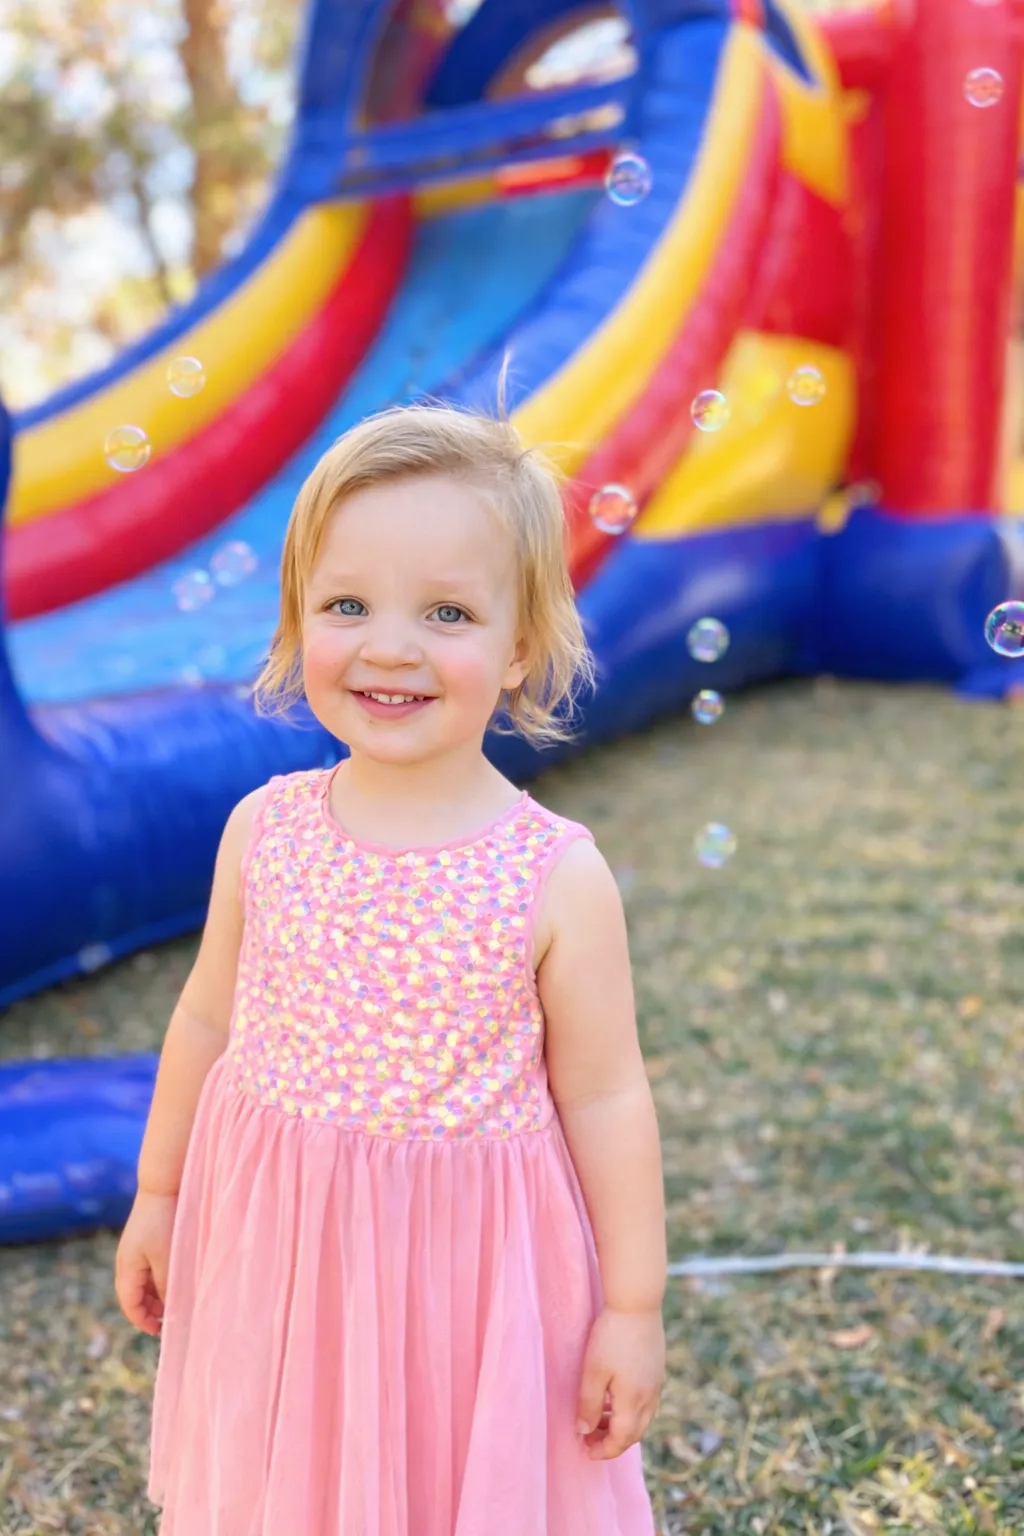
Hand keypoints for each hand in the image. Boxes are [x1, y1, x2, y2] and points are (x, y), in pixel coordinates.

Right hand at [114, 1189, 177, 1336]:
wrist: (162, 1185)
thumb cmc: (164, 1222)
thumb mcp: (167, 1259)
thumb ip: (166, 1286)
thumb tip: (169, 1308)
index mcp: (127, 1268)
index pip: (130, 1305)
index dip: (143, 1321)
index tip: (160, 1331)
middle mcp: (126, 1261)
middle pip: (133, 1296)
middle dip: (149, 1310)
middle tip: (170, 1318)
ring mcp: (133, 1250)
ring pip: (141, 1283)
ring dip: (154, 1295)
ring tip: (174, 1302)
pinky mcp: (143, 1240)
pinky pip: (146, 1269)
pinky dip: (156, 1280)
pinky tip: (173, 1280)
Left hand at [575, 1304, 664, 1459]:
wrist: (637, 1303)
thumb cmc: (611, 1337)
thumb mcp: (593, 1371)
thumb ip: (589, 1404)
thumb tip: (583, 1430)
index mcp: (634, 1402)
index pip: (621, 1440)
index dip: (603, 1450)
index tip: (585, 1451)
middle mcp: (650, 1398)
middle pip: (633, 1433)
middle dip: (612, 1441)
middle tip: (589, 1438)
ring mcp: (656, 1384)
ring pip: (641, 1418)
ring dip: (620, 1425)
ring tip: (598, 1418)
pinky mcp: (656, 1370)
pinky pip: (645, 1402)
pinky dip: (629, 1410)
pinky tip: (614, 1397)